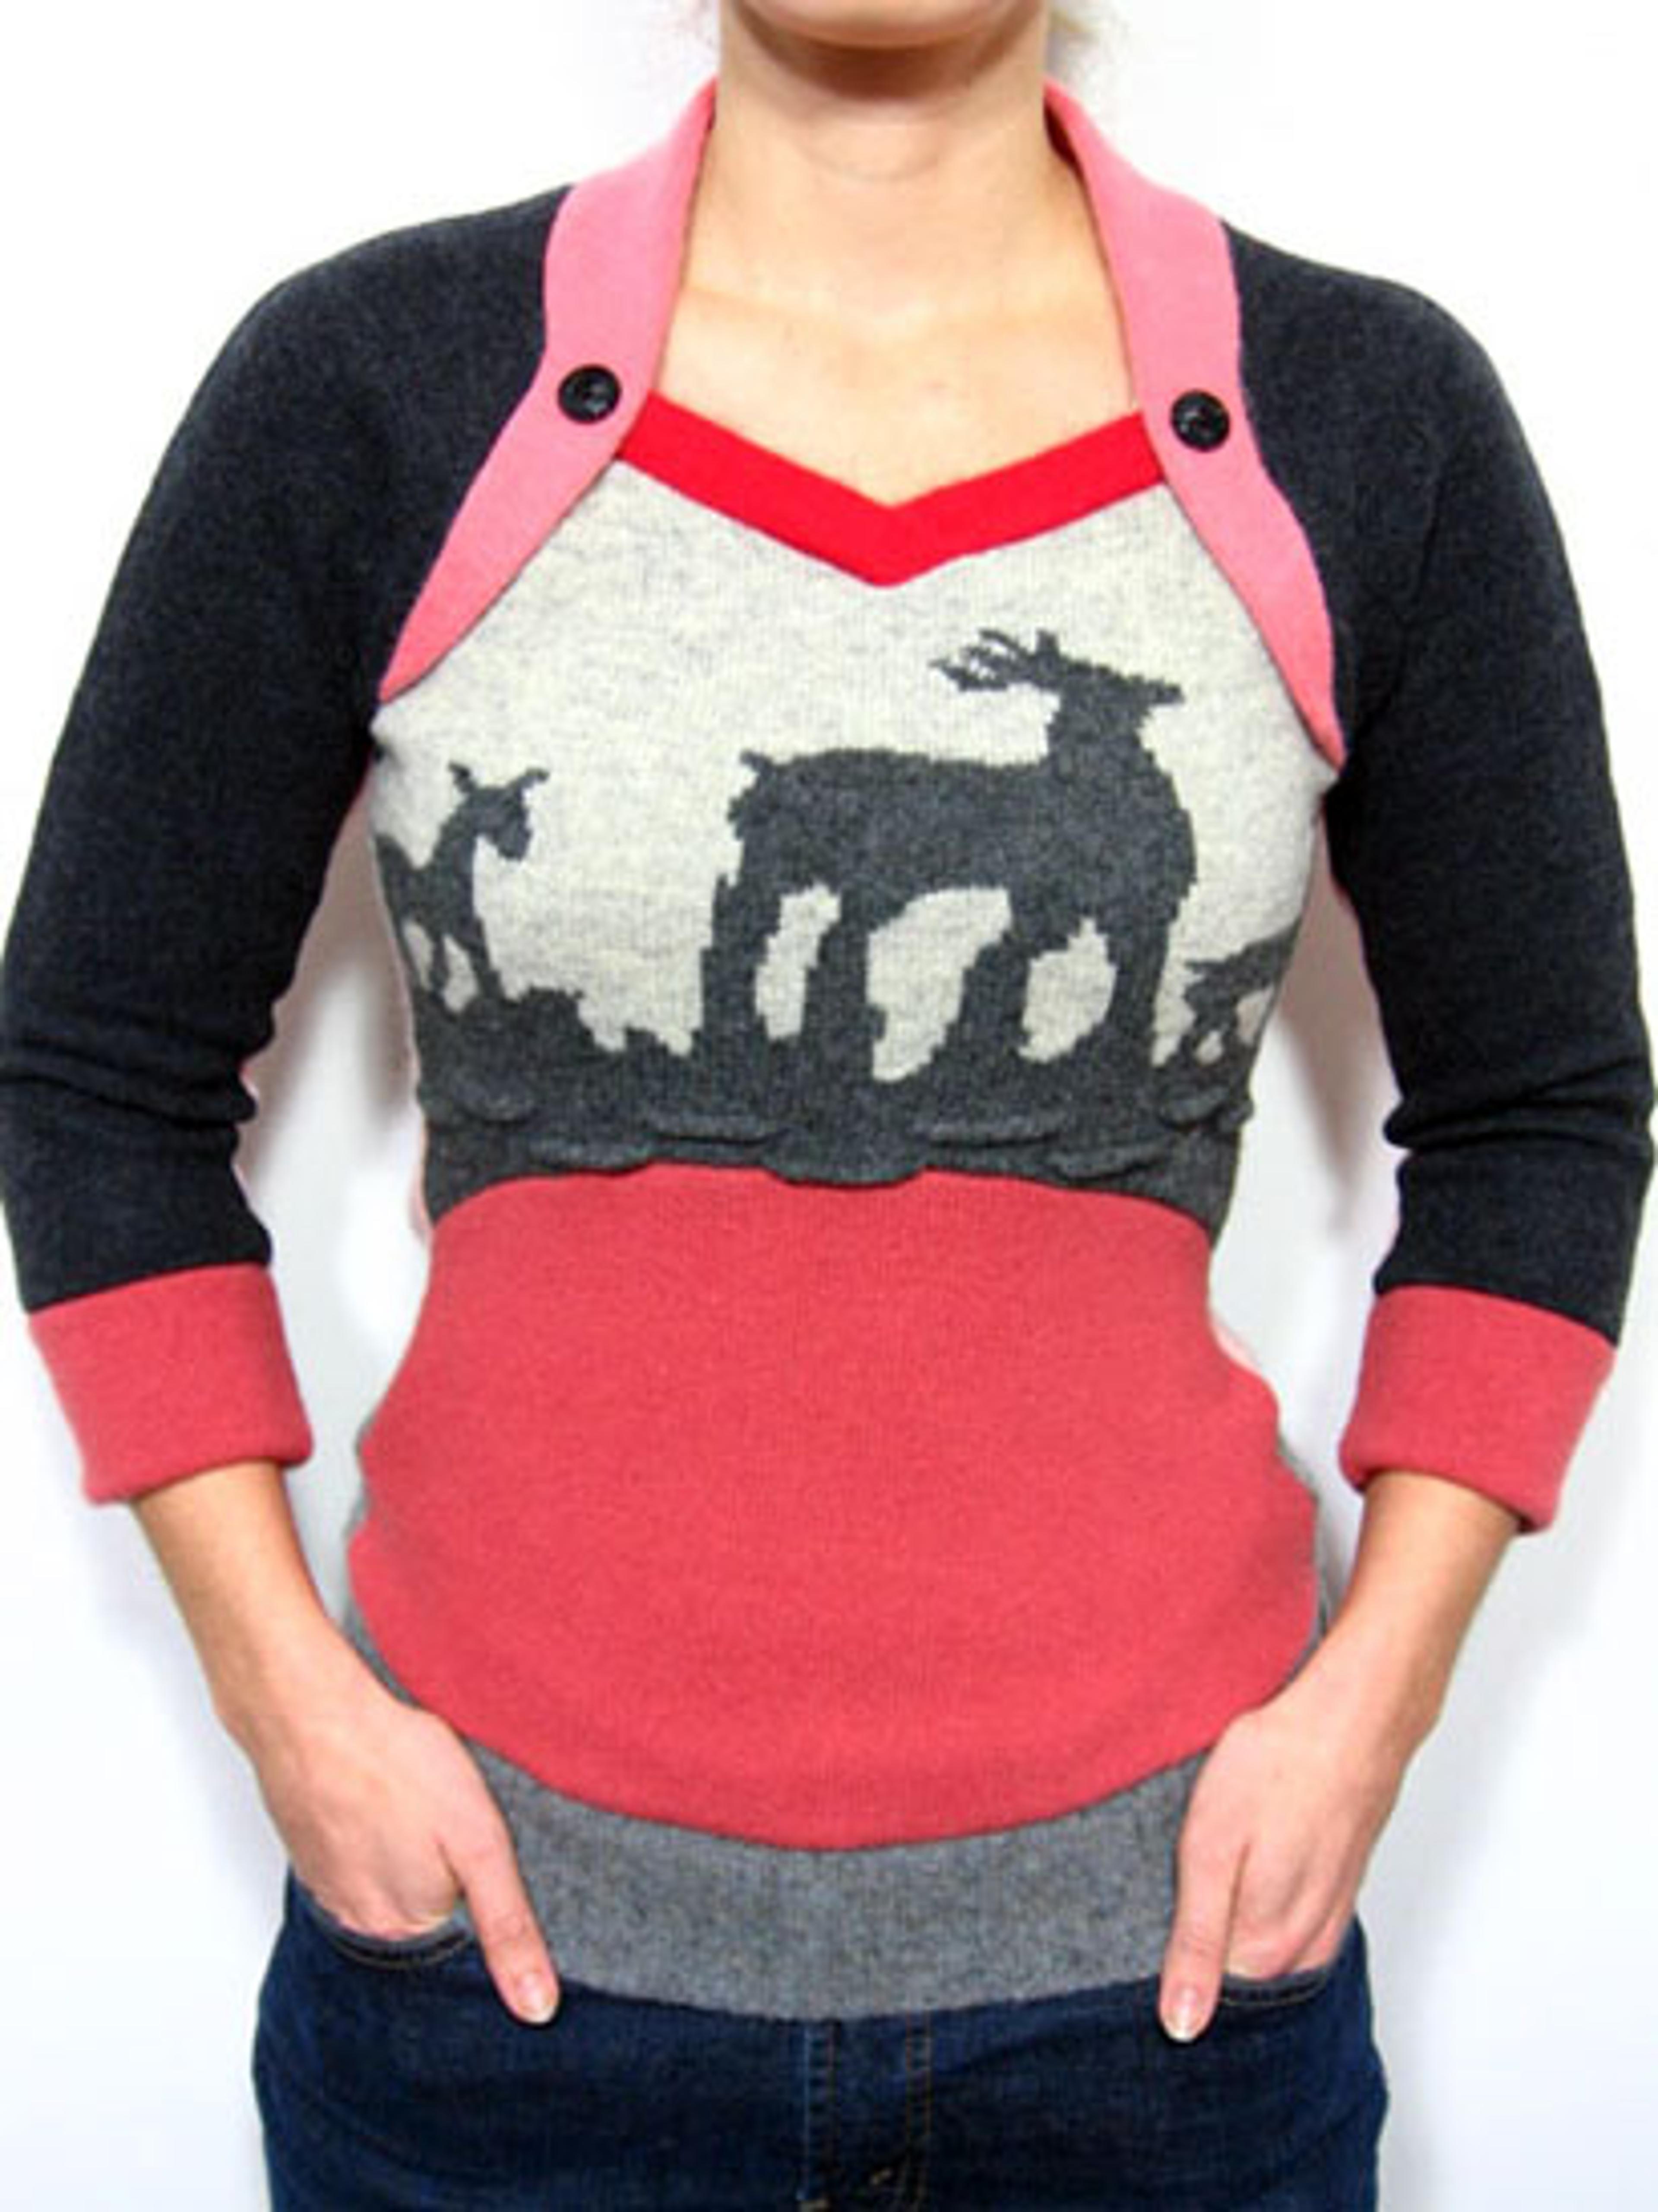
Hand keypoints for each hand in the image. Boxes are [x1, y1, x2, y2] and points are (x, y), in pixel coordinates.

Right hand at [239, 1634, 561, 2026]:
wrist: (312, 1710)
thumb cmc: (399, 1764)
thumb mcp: (480, 1843)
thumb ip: (508, 1927)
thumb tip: (536, 2011)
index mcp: (405, 1925)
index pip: (462, 1927)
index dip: (478, 1880)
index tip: (472, 1839)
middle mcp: (359, 1918)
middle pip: (421, 1906)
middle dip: (440, 1866)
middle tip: (440, 1810)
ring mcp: (326, 1881)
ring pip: (385, 1876)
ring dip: (403, 1845)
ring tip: (411, 1799)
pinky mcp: (309, 1846)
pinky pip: (354, 1851)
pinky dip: (371, 1828)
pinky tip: (380, 1794)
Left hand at [1157, 1651, 1412, 2041]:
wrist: (1352, 1719)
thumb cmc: (1276, 1769)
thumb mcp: (1211, 1850)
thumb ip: (1198, 1942)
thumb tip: (1183, 2026)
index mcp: (1266, 1945)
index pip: (1210, 2002)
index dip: (1170, 1977)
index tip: (1139, 1951)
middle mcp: (1304, 1945)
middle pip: (1243, 1984)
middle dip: (1204, 1966)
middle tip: (1171, 1913)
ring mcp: (1328, 1915)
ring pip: (1274, 1960)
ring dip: (1238, 1944)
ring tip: (1208, 1897)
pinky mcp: (1339, 1886)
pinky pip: (1301, 1930)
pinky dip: (1270, 1922)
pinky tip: (1251, 1894)